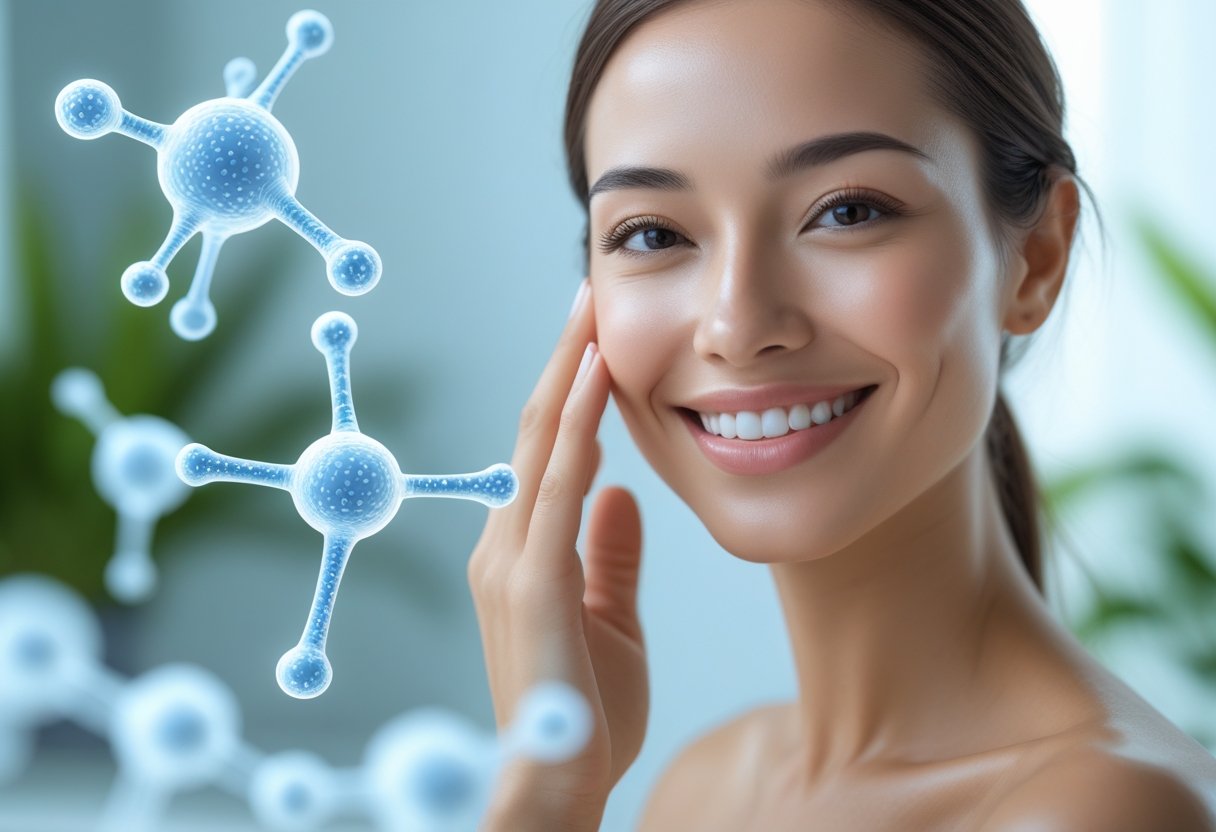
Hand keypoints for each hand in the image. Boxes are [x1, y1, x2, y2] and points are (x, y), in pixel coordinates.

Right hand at [468, 279, 646, 829]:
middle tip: (587, 295)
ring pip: (542, 444)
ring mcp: (511, 559)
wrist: (555, 781)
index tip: (596, 338)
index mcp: (522, 551)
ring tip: (589, 311)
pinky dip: (579, 426)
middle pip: (537, 433)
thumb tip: (620, 495)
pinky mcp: (533, 581)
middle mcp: (504, 543)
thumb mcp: (609, 620)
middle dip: (564, 361)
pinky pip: (558, 486)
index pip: (547, 453)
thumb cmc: (582, 711)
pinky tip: (598, 379)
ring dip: (568, 374)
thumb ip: (609, 554)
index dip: (570, 392)